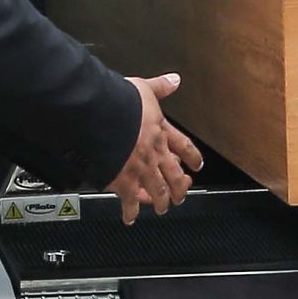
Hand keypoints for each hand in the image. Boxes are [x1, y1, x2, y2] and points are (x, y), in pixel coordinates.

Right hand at [110, 73, 200, 223]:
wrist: (99, 117)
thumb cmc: (119, 102)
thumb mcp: (143, 89)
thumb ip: (159, 87)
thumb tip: (174, 80)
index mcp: (160, 131)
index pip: (183, 146)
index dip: (192, 156)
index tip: (198, 164)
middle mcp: (154, 152)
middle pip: (174, 174)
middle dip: (179, 186)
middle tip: (182, 194)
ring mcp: (140, 168)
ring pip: (158, 189)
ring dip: (162, 200)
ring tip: (163, 208)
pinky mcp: (122, 180)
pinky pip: (129, 200)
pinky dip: (130, 211)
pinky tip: (130, 218)